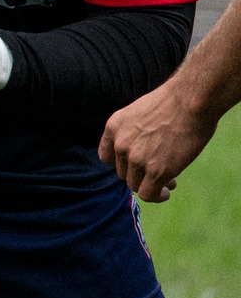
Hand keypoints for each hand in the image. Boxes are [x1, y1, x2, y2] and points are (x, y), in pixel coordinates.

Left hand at [100, 83, 218, 202]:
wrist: (191, 100)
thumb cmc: (173, 103)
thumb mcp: (140, 113)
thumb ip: (133, 133)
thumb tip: (142, 152)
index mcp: (113, 127)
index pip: (107, 157)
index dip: (122, 164)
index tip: (136, 166)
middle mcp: (120, 144)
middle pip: (123, 172)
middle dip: (140, 174)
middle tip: (160, 172)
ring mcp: (137, 159)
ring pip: (135, 185)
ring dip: (150, 185)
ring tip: (168, 181)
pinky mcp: (157, 171)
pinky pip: (148, 194)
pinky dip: (157, 196)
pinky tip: (166, 192)